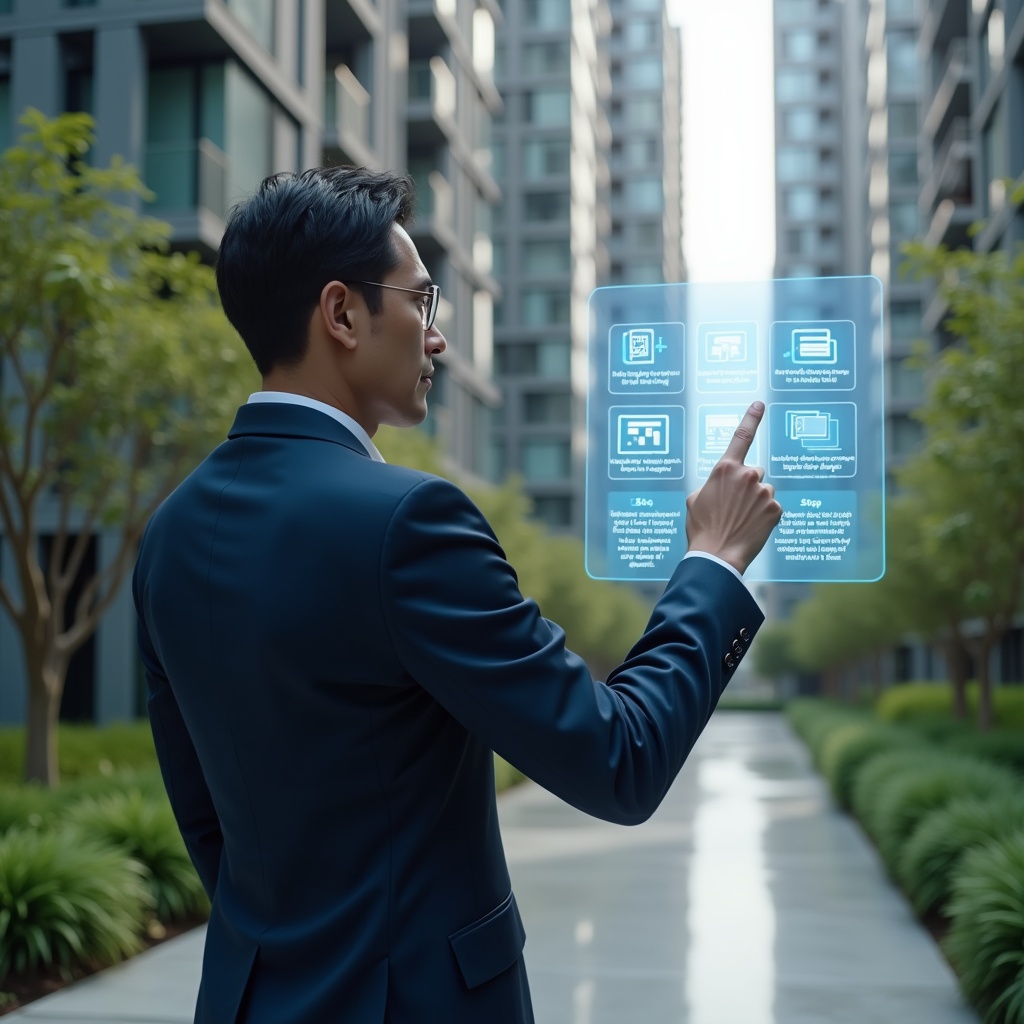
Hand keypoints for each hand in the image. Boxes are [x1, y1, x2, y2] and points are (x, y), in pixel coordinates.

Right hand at [685, 402, 781, 574]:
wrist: (717, 555)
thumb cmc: (701, 528)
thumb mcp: (695, 500)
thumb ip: (712, 484)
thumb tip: (723, 485)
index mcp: (724, 469)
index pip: (741, 437)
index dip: (751, 418)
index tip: (760, 404)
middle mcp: (747, 475)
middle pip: (754, 472)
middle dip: (747, 485)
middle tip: (734, 506)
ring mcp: (763, 492)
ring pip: (763, 491)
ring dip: (756, 501)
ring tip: (741, 520)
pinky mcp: (775, 508)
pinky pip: (772, 507)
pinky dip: (764, 516)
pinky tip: (751, 527)